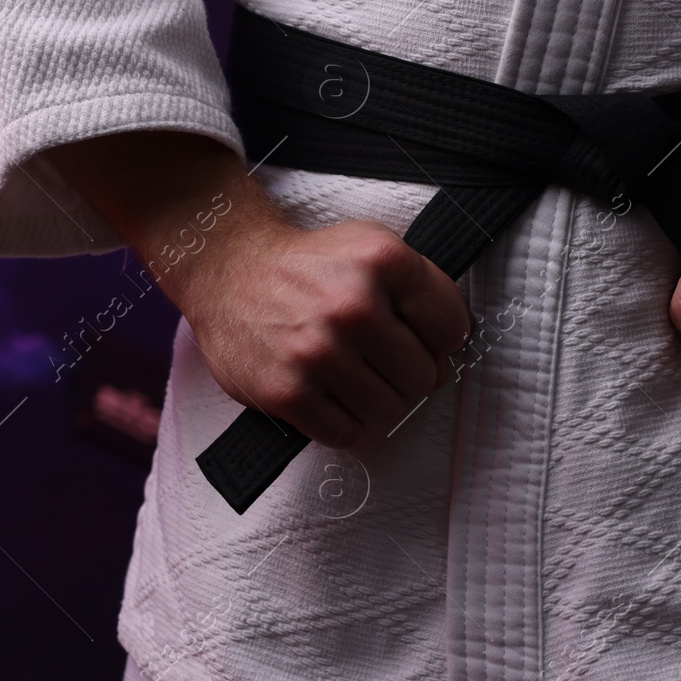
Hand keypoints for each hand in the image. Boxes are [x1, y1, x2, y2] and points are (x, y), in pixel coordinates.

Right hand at [177, 217, 471, 452]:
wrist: (229, 270)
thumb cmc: (308, 265)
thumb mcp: (372, 246)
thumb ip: (420, 291)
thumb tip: (444, 359)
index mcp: (383, 260)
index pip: (451, 328)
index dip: (440, 339)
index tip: (421, 339)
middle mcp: (353, 304)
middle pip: (422, 376)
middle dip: (408, 376)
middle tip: (383, 364)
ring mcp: (318, 351)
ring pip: (389, 411)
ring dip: (379, 404)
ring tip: (358, 382)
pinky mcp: (287, 391)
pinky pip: (347, 434)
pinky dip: (348, 426)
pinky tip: (336, 401)